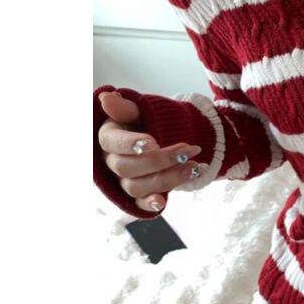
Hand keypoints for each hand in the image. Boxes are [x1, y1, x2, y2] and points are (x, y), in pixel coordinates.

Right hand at [97, 91, 201, 212]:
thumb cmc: (150, 120)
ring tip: (195, 166)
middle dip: (160, 160)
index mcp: (109, 137)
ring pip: (137, 186)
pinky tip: (162, 202)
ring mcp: (124, 180)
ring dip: (168, 178)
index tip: (154, 141)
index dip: (131, 144)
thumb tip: (107, 99)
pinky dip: (150, 204)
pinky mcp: (139, 194)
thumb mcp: (141, 110)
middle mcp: (112, 161)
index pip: (112, 142)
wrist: (167, 134)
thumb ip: (126, 107)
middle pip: (127, 167)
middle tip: (189, 149)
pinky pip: (140, 204)